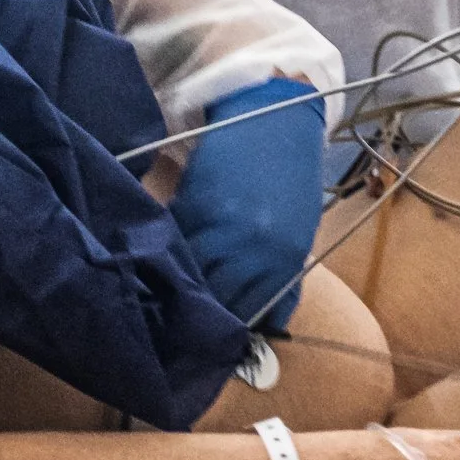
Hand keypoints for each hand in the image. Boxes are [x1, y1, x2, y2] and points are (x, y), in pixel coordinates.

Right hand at [171, 76, 326, 328]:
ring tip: (169, 305)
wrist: (273, 115)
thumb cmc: (290, 174)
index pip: (250, 314)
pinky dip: (169, 256)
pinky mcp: (192, 206)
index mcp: (283, 259)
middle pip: (218, 303)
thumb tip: (263, 322)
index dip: (231, 332)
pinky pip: (175, 245)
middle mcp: (251, 250)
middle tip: (188, 332)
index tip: (216, 344)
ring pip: (192, 278)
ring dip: (181, 291)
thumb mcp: (297, 231)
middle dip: (204, 318)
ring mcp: (219, 229)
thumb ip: (279, 277)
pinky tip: (163, 266)